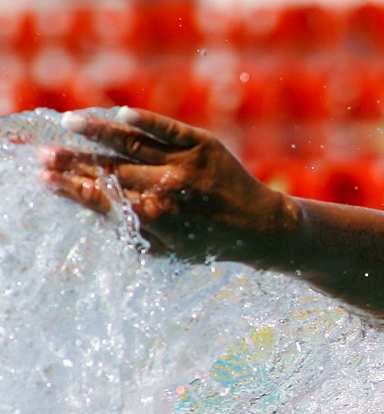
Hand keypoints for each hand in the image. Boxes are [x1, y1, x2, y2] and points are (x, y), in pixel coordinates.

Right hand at [40, 107, 297, 238]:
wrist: (259, 227)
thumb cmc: (208, 242)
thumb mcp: (168, 250)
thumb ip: (132, 231)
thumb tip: (91, 211)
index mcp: (155, 217)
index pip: (102, 197)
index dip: (71, 187)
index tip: (44, 178)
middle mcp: (168, 188)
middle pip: (109, 169)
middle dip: (73, 161)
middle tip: (43, 154)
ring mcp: (185, 164)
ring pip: (132, 142)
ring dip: (96, 131)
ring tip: (68, 124)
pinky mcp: (204, 145)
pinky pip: (168, 128)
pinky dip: (144, 120)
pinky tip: (119, 113)